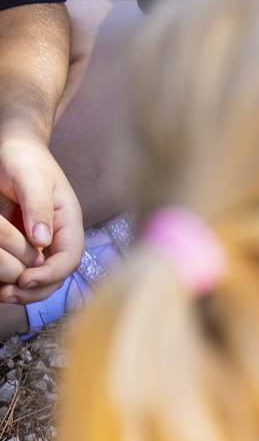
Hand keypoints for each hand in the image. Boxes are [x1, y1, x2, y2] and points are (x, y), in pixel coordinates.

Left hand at [0, 129, 82, 301]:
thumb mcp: (30, 178)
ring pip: (41, 277)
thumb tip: (43, 240)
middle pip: (57, 275)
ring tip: (1, 293)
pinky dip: (11, 280)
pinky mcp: (24, 243)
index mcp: (68, 222)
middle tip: (8, 294)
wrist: (13, 146)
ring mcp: (41, 241)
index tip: (24, 279)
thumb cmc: (23, 157)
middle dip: (36, 290)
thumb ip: (38, 207)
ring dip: (23, 291)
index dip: (51, 274)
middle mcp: (58, 236)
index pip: (69, 258)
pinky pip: (23, 267)